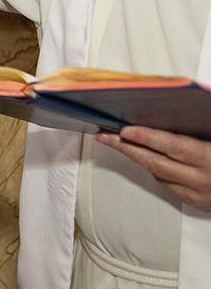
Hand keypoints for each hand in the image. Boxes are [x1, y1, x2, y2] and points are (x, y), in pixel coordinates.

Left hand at [96, 126, 210, 208]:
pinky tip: (145, 156)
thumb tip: (184, 102)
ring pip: (158, 173)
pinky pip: (168, 183)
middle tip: (104, 134)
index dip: (147, 137)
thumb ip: (204, 124)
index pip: (173, 147)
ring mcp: (199, 193)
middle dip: (126, 147)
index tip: (124, 129)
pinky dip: (155, 169)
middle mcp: (203, 178)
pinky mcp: (197, 202)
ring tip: (115, 141)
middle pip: (156, 162)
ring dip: (136, 157)